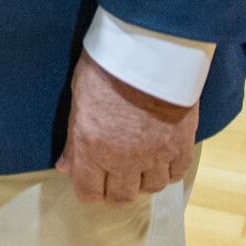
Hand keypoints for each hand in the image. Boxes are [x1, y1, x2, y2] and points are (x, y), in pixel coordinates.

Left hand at [55, 51, 196, 204]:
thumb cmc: (107, 67)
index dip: (89, 189)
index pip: (89, 192)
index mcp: (92, 148)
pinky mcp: (181, 146)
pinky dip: (168, 170)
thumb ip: (74, 139)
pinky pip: (176, 174)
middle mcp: (123, 160)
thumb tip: (65, 166)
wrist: (149, 49)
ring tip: (140, 162)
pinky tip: (162, 156)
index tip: (91, 180)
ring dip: (143, 179)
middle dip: (115, 189)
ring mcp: (155, 155)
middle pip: (121, 197)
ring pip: (150, 188)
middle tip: (115, 174)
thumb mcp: (79, 98)